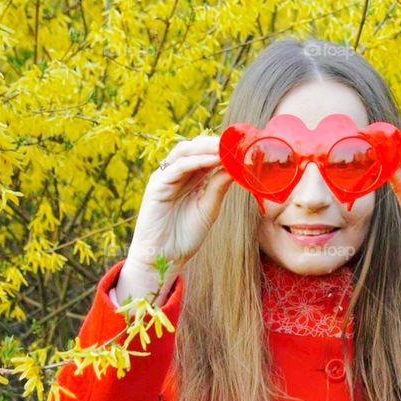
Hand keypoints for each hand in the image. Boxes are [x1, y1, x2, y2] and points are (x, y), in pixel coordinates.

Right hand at [117, 133, 234, 304]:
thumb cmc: (185, 236)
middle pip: (194, 148)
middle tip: (237, 142)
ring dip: (206, 147)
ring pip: (184, 152)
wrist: (165, 258)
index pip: (205, 155)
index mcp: (189, 179)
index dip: (222, 148)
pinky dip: (196, 161)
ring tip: (227, 147)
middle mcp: (175, 174)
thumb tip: (235, 167)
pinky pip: (177, 168)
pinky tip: (213, 160)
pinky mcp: (156, 186)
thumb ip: (218, 187)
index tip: (243, 146)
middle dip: (215, 143)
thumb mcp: (209, 208)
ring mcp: (164, 178)